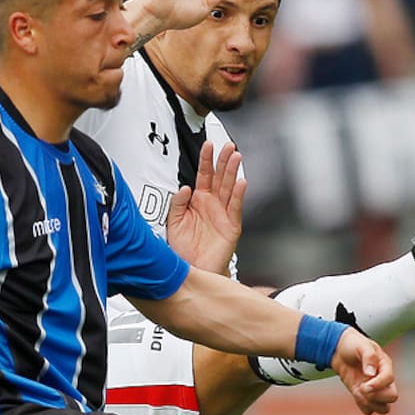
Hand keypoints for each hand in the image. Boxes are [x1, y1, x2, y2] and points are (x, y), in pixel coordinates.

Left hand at [166, 141, 245, 273]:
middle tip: (227, 145)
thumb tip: (184, 188)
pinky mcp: (231, 226)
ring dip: (233, 172)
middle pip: (220, 177)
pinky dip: (238, 195)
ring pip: (229, 188)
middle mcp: (212, 204)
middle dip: (223, 160)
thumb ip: (177, 204)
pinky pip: (235, 207)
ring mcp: (223, 214)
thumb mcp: (173, 222)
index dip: (206, 160)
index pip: (204, 175)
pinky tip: (241, 182)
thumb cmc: (183, 248)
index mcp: (198, 200)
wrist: (192, 270)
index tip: (207, 145)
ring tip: (236, 156)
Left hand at [331, 329, 397, 414]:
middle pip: (392, 397)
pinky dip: (362, 405)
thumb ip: (369, 356)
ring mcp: (375, 390)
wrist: (340, 350)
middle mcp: (383, 380)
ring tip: (358, 391)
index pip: (389, 379)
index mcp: (385, 365)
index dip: (378, 384)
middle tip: (362, 388)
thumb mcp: (361, 345)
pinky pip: (369, 410)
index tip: (364, 384)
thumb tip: (371, 373)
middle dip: (376, 396)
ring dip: (370, 403)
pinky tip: (356, 393)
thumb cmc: (353, 344)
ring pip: (384, 408)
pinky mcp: (365, 396)